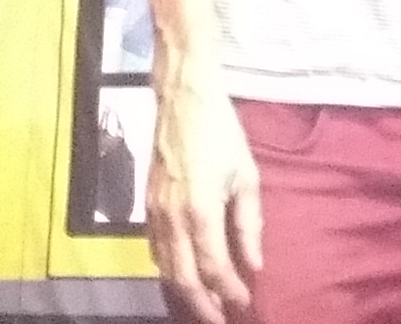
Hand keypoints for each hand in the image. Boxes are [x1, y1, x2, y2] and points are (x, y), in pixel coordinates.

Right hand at [144, 80, 263, 323]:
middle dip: (204, 306)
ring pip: (166, 269)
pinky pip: (155, 250)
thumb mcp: (246, 174)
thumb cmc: (221, 132)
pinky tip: (183, 275)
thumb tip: (254, 265)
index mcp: (201, 211)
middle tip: (221, 321)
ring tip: (205, 305)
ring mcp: (154, 214)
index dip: (230, 292)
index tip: (245, 304)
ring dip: (185, 293)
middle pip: (184, 280)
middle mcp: (172, 219)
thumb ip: (250, 224)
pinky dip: (169, 271)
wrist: (183, 98)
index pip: (214, 269)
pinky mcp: (146, 206)